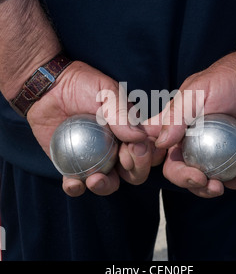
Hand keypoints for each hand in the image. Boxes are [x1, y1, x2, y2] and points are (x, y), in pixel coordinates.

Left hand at [27, 61, 165, 195]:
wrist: (50, 88)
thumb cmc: (83, 85)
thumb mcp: (107, 92)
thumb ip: (122, 113)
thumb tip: (140, 137)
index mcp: (129, 134)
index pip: (147, 151)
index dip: (146, 156)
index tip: (136, 148)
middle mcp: (116, 150)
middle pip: (134, 173)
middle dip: (135, 172)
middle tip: (124, 161)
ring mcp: (96, 160)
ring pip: (108, 183)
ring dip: (105, 186)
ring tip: (96, 179)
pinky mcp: (73, 167)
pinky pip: (77, 184)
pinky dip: (76, 187)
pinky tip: (72, 183)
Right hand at [151, 51, 235, 197]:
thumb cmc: (222, 82)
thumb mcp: (195, 93)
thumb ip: (176, 116)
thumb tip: (161, 143)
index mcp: (172, 129)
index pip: (151, 147)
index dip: (142, 159)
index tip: (151, 163)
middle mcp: (186, 145)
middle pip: (175, 170)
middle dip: (184, 179)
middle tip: (200, 178)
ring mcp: (209, 155)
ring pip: (201, 181)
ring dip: (207, 190)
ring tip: (220, 185)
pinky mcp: (231, 160)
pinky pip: (232, 178)